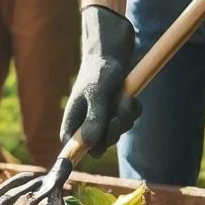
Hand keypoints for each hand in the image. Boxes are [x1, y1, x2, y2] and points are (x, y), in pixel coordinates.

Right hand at [60, 5, 139, 157]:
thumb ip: (94, 119)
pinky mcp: (115, 113)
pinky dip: (132, 110)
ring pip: (118, 133)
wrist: (111, 53)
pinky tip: (128, 95)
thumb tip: (89, 145)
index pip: (76, 149)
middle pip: (102, 146)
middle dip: (114, 130)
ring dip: (125, 116)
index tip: (100, 146)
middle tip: (117, 114)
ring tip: (123, 97)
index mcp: (72, 123)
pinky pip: (129, 122)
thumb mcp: (97, 94)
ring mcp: (101, 119)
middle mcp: (85, 124)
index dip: (87, 151)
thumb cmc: (98, 71)